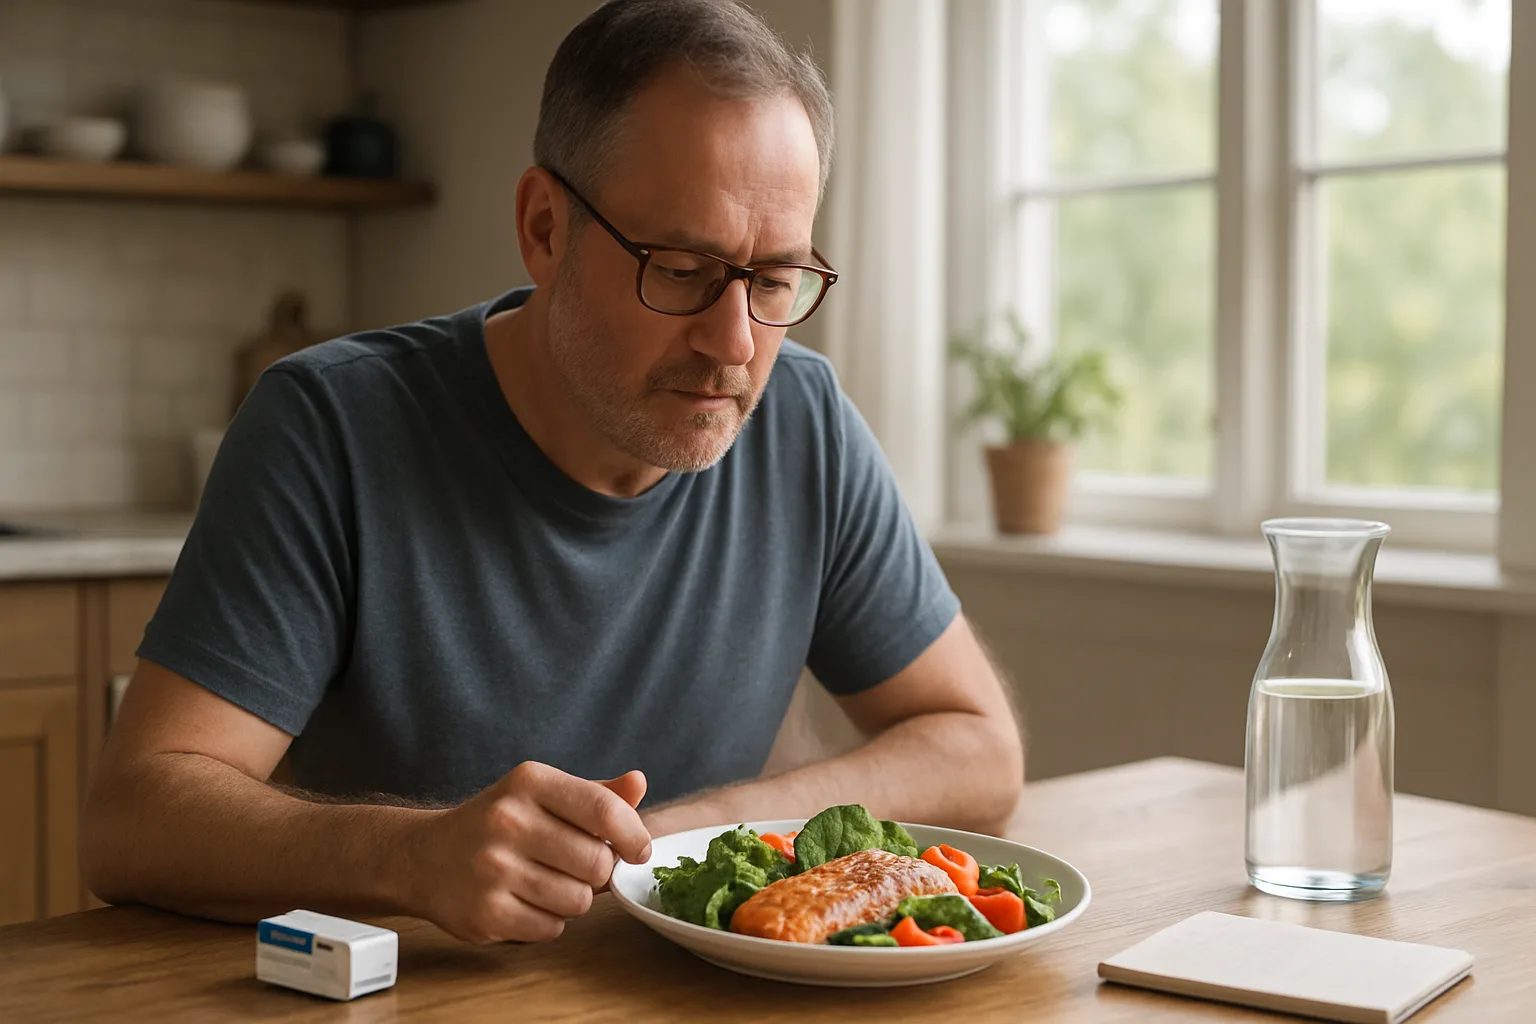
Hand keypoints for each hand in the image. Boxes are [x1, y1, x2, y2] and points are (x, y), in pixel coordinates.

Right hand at [401, 762, 650, 943]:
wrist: (423, 857)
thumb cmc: (496, 824)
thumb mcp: (540, 795)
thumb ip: (595, 793)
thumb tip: (639, 783)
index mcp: (529, 783)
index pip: (604, 809)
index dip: (633, 835)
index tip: (638, 850)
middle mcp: (508, 822)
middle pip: (597, 862)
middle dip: (598, 871)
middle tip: (577, 866)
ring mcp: (493, 870)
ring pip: (579, 900)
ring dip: (574, 898)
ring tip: (546, 881)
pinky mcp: (485, 914)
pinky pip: (552, 928)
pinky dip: (548, 921)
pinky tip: (524, 901)